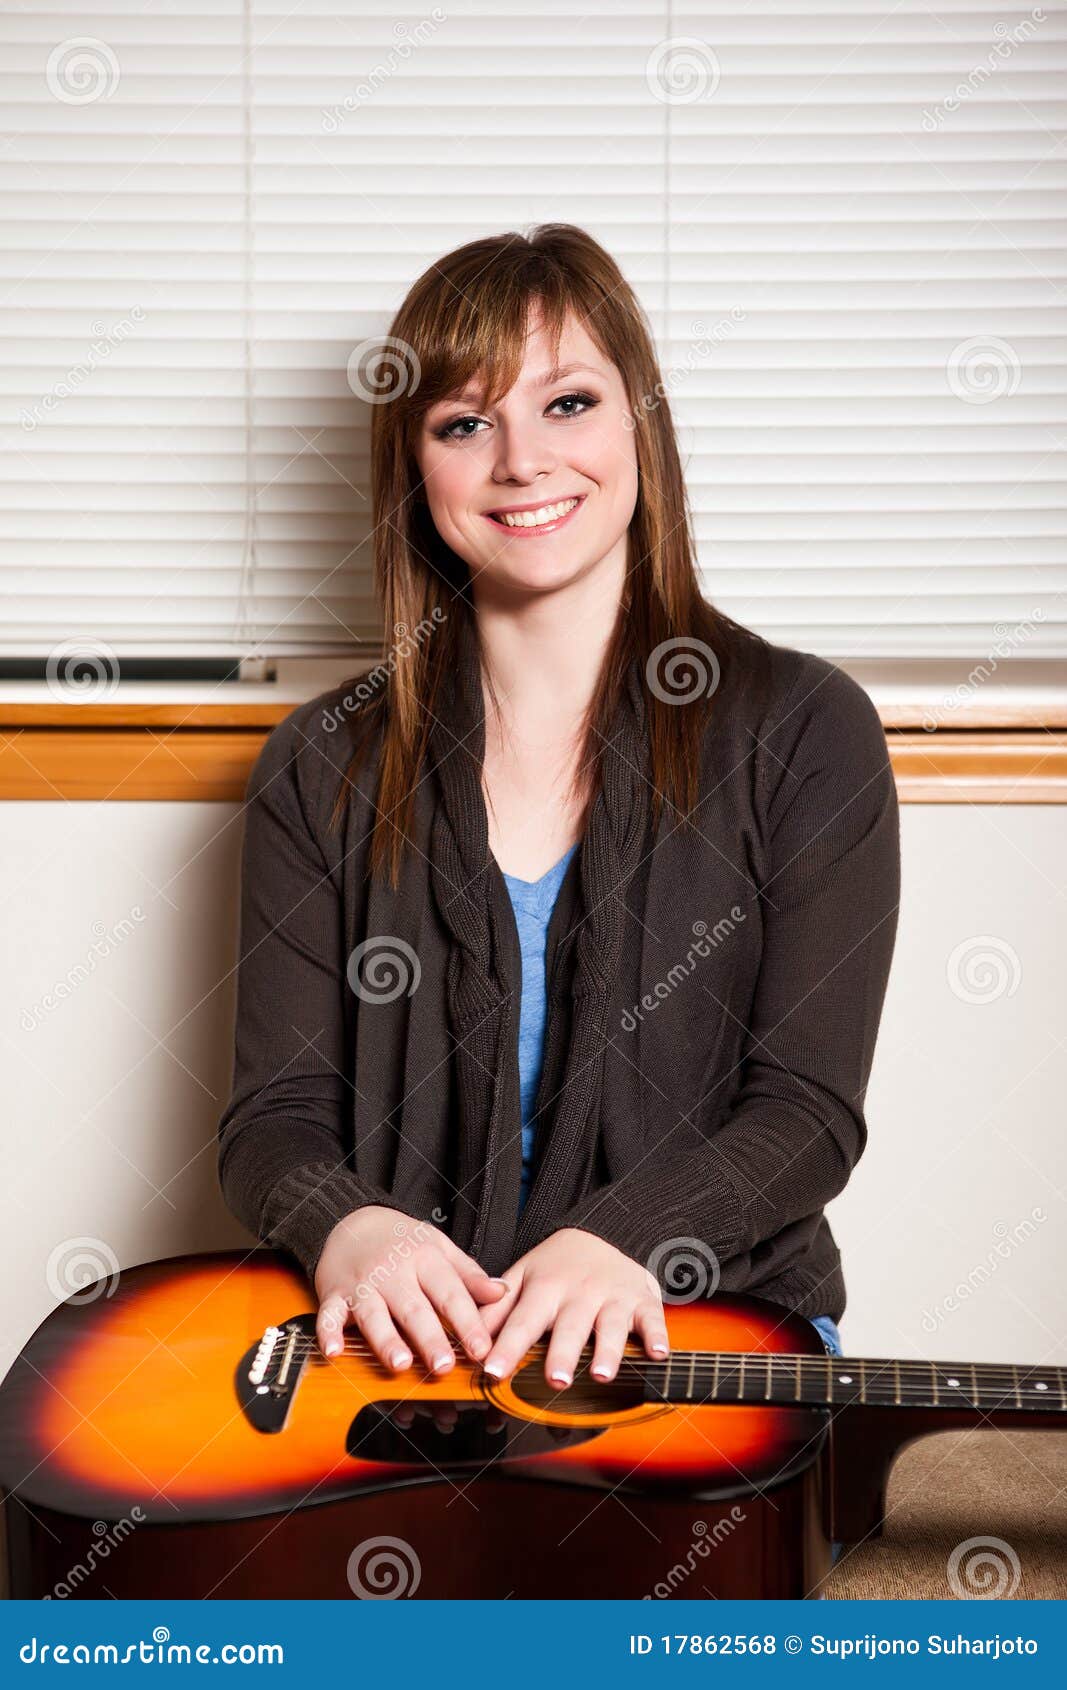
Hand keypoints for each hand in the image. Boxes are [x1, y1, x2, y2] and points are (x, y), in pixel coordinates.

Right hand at [313, 1205, 508, 1374]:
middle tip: (443, 1365)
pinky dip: (328, 1332)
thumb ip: (468, 1274)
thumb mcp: (438, 1247)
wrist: (350, 1220)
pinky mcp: (335, 1294)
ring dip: (386, 1339)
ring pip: (374, 1314)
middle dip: (429, 1338)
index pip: (450, 1293)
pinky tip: (334, 1351)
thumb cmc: (400, 1240)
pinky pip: (328, 1314)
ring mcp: (363, 1284)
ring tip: (400, 1363)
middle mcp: (393, 1272)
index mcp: (424, 1259)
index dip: (468, 1322)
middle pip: (414, 1308)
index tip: (482, 1348)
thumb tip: (501, 1292)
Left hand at [478, 1227, 668, 1385]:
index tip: (493, 1370)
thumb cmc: (555, 1268)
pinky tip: (658, 1354)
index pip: (523, 1321)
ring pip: (610, 1326)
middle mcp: (579, 1293)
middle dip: (562, 1354)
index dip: (508, 1347)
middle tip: (554, 1380)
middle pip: (569, 1327)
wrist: (601, 1233)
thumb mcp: (522, 1278)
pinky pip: (652, 1319)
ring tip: (601, 1374)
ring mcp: (613, 1297)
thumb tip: (466, 1340)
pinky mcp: (642, 1301)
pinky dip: (657, 1336)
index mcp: (545, 1288)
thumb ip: (496, 1310)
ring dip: (608, 1351)